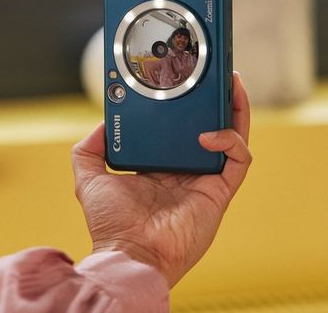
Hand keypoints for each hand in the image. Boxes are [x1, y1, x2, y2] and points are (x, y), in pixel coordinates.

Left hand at [71, 72, 251, 287]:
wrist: (130, 254)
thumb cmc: (111, 226)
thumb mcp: (89, 177)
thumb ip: (88, 149)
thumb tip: (101, 123)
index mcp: (161, 165)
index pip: (179, 128)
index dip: (184, 104)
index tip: (181, 80)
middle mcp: (186, 170)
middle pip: (211, 125)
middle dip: (217, 99)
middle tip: (218, 73)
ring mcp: (206, 179)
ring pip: (232, 136)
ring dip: (236, 109)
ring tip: (232, 82)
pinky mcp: (220, 191)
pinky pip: (239, 159)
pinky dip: (231, 140)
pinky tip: (210, 133)